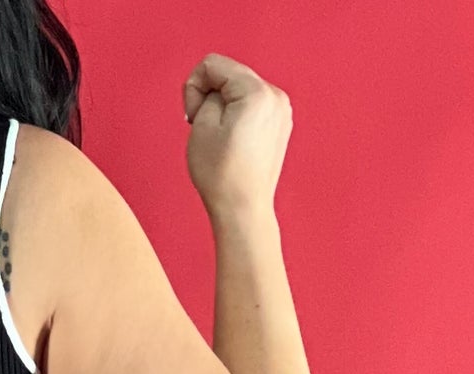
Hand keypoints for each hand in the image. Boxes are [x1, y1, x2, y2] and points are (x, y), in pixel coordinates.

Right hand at [182, 52, 292, 217]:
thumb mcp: (201, 124)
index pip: (214, 64)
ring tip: (219, 137)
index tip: (192, 116)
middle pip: (229, 75)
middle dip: (210, 96)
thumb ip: (207, 93)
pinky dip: (237, 116)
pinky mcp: (280, 124)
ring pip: (240, 90)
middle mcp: (275, 95)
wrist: (242, 209)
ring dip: (223, 106)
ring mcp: (281, 110)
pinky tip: (232, 141)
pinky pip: (252, 106)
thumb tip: (217, 91)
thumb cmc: (221, 174)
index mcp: (256, 92)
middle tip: (203, 128)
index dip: (194, 87)